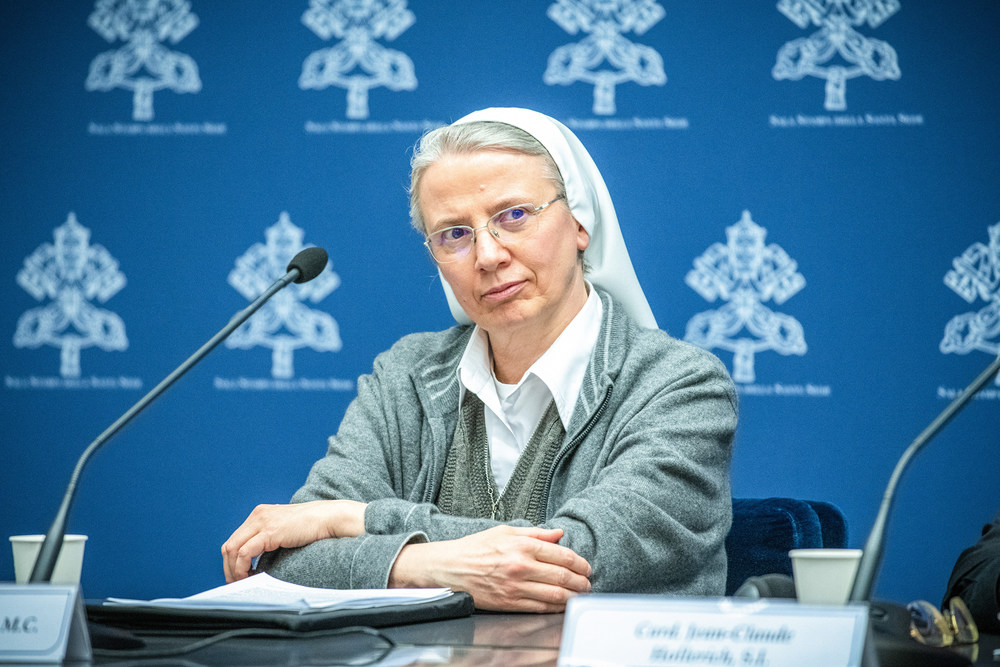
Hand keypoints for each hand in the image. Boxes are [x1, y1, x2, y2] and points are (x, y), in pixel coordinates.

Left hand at [221, 499, 365, 582]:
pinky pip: (245, 553)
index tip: (237, 577)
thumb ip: (270, 539)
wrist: (330, 518)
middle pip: (229, 545)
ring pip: (233, 550)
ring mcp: (262, 522)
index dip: (232, 561)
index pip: (235, 539)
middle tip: (236, 584)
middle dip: (229, 568)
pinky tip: (251, 576)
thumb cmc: (313, 527)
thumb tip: (259, 562)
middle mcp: (257, 515)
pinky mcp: (269, 531)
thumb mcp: (285, 530)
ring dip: (234, 570)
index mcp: (260, 514)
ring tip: (243, 583)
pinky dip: (242, 568)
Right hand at [388, 525, 590, 611]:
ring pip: (555, 595)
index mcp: (522, 545)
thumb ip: (536, 532)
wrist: (449, 567)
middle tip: (588, 582)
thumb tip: (559, 533)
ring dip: (573, 596)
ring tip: (580, 594)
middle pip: (563, 576)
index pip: (562, 555)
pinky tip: (563, 604)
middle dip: (581, 581)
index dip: (579, 563)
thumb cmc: (476, 548)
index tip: (586, 566)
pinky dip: (556, 607)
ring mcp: (516, 587)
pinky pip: (540, 608)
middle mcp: (521, 566)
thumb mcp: (506, 531)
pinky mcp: (509, 603)